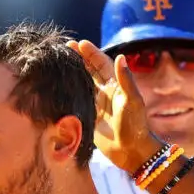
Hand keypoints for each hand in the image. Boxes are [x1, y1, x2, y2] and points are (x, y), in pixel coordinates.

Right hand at [68, 39, 163, 174]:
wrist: (130, 151)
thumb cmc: (135, 125)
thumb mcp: (132, 101)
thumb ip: (125, 80)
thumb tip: (121, 56)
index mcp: (116, 86)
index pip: (102, 64)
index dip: (92, 53)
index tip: (80, 43)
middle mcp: (105, 92)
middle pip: (90, 70)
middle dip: (80, 58)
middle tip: (66, 46)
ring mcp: (96, 104)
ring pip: (83, 83)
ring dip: (73, 72)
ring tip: (60, 61)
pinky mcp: (89, 116)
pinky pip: (78, 99)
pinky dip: (69, 91)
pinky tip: (59, 84)